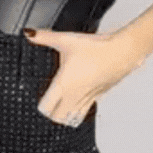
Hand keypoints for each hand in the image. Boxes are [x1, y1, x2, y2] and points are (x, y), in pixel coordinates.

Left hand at [22, 27, 145, 125]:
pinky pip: (83, 112)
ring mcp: (86, 99)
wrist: (122, 52)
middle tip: (48, 105)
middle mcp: (74, 95)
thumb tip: (29, 33)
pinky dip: (77, 112)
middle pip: (56, 118)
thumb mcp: (66, 40)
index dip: (39, 107)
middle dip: (50, 115)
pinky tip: (75, 103)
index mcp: (64, 84)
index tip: (38, 101)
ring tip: (60, 107)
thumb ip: (45, 38)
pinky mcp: (96, 98)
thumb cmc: (96, 48)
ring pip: (70, 119)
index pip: (46, 108)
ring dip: (63, 116)